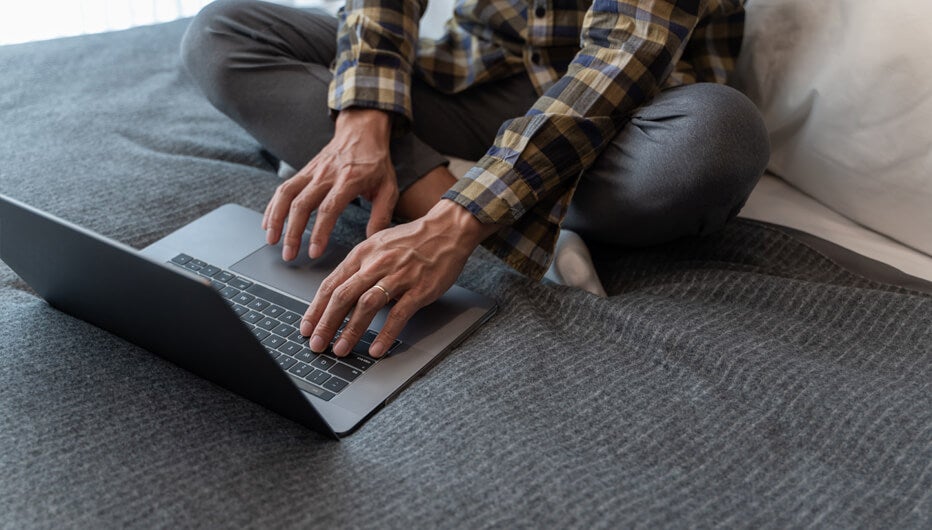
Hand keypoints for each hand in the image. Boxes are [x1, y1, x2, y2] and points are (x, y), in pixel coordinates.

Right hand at [262, 108, 395, 260]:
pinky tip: (268, 223)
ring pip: (287, 195)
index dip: (319, 232)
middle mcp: (326, 175)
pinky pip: (284, 188)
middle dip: (293, 232)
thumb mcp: (388, 188)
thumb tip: (372, 240)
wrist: (361, 132)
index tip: (313, 252)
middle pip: (302, 205)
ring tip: (272, 241)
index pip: (328, 209)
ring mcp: (312, 172)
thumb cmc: (376, 163)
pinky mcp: (304, 171)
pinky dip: (273, 206)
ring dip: (276, 219)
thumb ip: (381, 215)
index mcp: (348, 180)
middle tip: (289, 255)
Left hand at [299, 200, 498, 357]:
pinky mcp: (419, 289)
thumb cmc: (412, 240)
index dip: (315, 309)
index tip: (306, 328)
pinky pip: (398, 314)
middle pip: (343, 296)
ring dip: (350, 330)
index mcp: (362, 254)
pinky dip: (385, 334)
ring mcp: (398, 276)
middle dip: (326, 323)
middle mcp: (376, 264)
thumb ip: (359, 268)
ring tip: (340, 349)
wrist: (447, 229)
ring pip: (366, 306)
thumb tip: (340, 295)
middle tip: (317, 344)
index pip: (331, 284)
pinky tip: (376, 349)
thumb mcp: (378, 245)